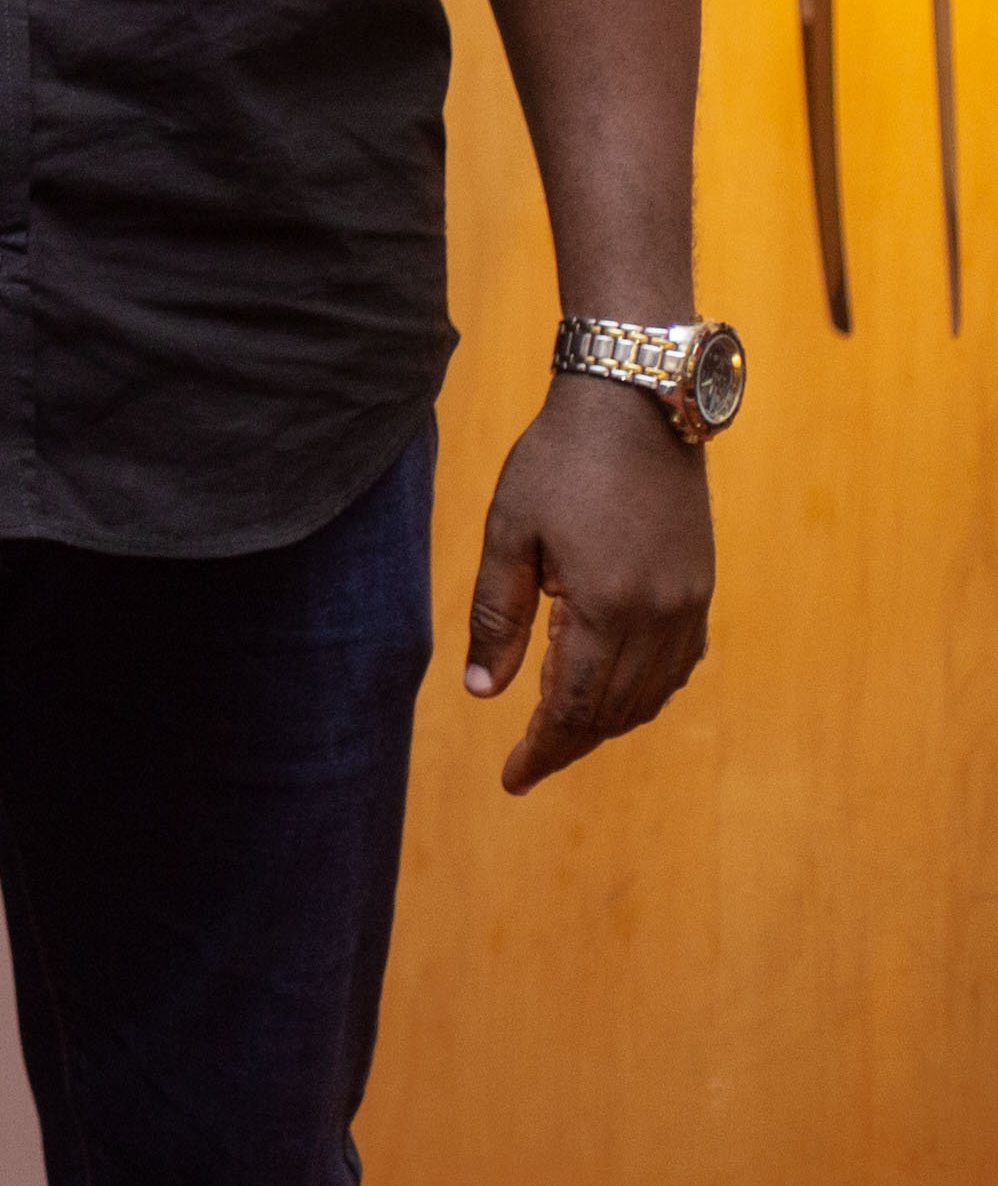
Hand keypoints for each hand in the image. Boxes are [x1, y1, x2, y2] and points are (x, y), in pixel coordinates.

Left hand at [465, 381, 713, 793]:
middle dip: (567, 744)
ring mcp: (689, 606)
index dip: (541, 750)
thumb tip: (483, 693)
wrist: (637, 405)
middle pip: (612, 712)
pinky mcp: (702, 589)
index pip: (571, 708)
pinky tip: (615, 693)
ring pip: (650, 697)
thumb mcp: (508, 533)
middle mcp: (658, 619)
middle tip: (527, 763)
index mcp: (604, 609)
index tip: (512, 780)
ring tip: (561, 734)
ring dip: (607, 724)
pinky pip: (679, 667)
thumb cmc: (558, 461)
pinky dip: (646, 693)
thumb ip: (497, 615)